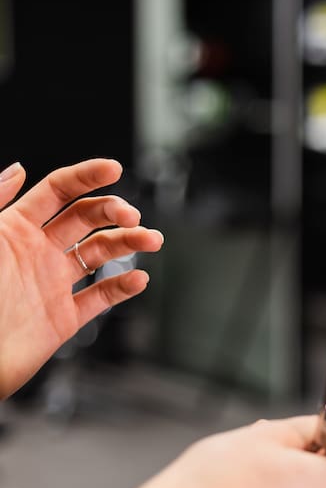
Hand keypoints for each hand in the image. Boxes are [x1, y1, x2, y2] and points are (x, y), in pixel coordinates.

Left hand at [0, 159, 162, 395]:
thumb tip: (19, 169)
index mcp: (12, 229)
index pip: (58, 191)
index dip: (87, 177)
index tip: (114, 169)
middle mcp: (36, 253)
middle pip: (87, 219)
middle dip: (115, 211)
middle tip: (132, 217)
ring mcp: (52, 284)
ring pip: (101, 254)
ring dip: (130, 243)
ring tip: (151, 240)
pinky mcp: (63, 318)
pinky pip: (101, 297)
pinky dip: (124, 287)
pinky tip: (138, 278)